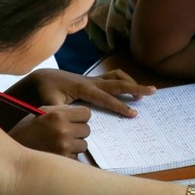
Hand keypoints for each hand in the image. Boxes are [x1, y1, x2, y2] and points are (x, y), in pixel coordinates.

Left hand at [9, 68, 155, 116]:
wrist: (42, 78)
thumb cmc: (45, 92)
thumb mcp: (48, 103)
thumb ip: (58, 111)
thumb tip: (66, 118)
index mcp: (83, 88)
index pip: (106, 98)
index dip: (120, 106)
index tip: (133, 113)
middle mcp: (91, 81)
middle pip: (118, 83)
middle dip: (136, 87)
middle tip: (153, 90)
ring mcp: (92, 79)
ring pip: (116, 76)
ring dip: (131, 82)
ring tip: (143, 91)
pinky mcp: (92, 80)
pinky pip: (111, 77)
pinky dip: (122, 80)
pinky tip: (127, 87)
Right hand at [9, 105, 90, 158]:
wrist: (11, 153)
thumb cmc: (25, 130)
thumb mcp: (41, 113)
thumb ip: (61, 110)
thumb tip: (79, 112)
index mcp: (58, 115)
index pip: (86, 113)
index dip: (80, 116)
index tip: (75, 119)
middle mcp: (63, 131)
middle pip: (86, 130)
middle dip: (78, 131)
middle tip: (66, 132)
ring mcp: (64, 147)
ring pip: (83, 145)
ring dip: (75, 145)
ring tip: (60, 143)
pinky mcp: (63, 161)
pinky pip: (76, 157)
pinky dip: (69, 156)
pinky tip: (56, 153)